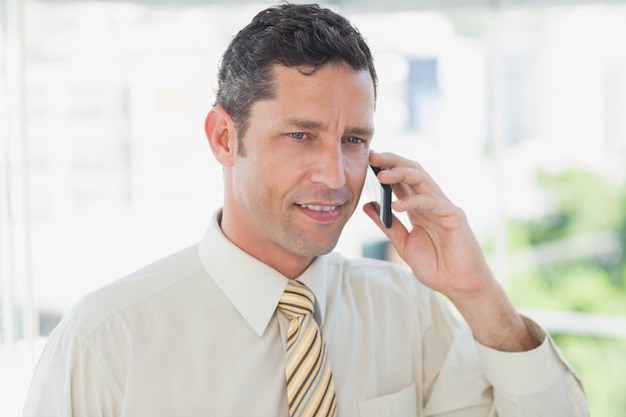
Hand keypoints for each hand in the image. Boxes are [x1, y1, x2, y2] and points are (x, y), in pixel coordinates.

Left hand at [363, 151, 539, 350]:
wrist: (459, 286)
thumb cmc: (436, 267)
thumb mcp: (403, 244)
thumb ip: (387, 225)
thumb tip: (367, 205)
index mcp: (418, 208)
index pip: (402, 180)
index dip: (385, 168)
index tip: (366, 161)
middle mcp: (431, 203)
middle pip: (412, 172)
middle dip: (392, 161)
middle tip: (372, 156)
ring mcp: (444, 207)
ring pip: (423, 180)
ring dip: (401, 174)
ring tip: (381, 175)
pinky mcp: (455, 217)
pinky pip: (433, 202)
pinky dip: (414, 201)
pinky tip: (397, 205)